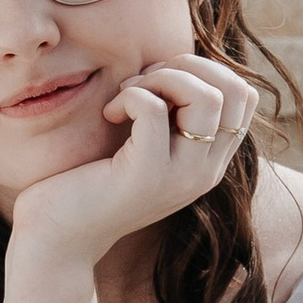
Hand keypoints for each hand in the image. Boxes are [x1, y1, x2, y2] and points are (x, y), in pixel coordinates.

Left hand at [6, 53, 258, 274]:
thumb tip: (177, 63)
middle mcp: (205, 172)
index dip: (205, 71)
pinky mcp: (146, 175)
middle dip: (187, 66)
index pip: (244, 97)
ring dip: (162, 78)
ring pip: (206, 97)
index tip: (161, 84)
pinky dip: (130, 96)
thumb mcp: (144, 146)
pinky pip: (154, 109)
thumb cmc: (92, 184)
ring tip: (128, 95)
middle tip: (143, 83)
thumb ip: (171, 115)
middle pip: (235, 91)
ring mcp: (180, 176)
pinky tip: (109, 114)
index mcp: (209, 163)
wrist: (59, 239)